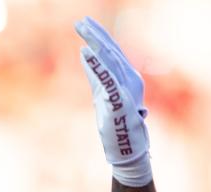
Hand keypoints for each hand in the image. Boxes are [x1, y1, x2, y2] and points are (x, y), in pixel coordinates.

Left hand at [75, 17, 151, 186]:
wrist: (127, 151)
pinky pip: (107, 78)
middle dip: (96, 34)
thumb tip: (84, 54)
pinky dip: (96, 64)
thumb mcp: (102, 96)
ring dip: (95, 43)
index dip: (98, 36)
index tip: (84, 23)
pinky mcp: (121, 101)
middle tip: (80, 21)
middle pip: (111, 51)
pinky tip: (84, 52)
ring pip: (110, 60)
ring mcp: (127, 90)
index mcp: (127, 78)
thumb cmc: (115, 125)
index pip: (111, 52)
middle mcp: (130, 79)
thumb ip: (96, 76)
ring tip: (81, 29)